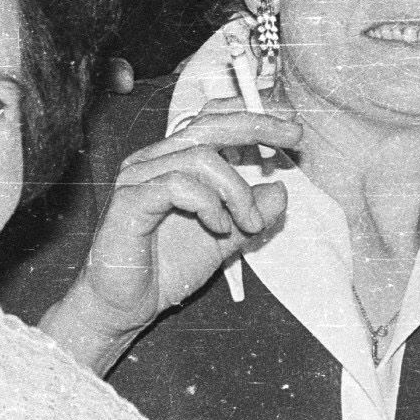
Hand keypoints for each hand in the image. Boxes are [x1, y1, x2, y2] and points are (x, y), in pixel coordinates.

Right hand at [59, 105, 298, 352]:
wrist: (126, 305)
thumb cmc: (166, 268)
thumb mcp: (226, 237)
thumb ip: (251, 212)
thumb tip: (281, 189)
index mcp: (174, 161)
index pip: (211, 120)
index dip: (250, 114)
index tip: (289, 124)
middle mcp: (154, 161)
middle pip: (208, 125)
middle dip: (257, 126)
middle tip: (293, 137)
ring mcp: (138, 178)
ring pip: (200, 156)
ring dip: (237, 190)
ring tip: (250, 223)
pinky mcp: (129, 201)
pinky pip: (177, 185)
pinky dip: (208, 203)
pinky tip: (220, 226)